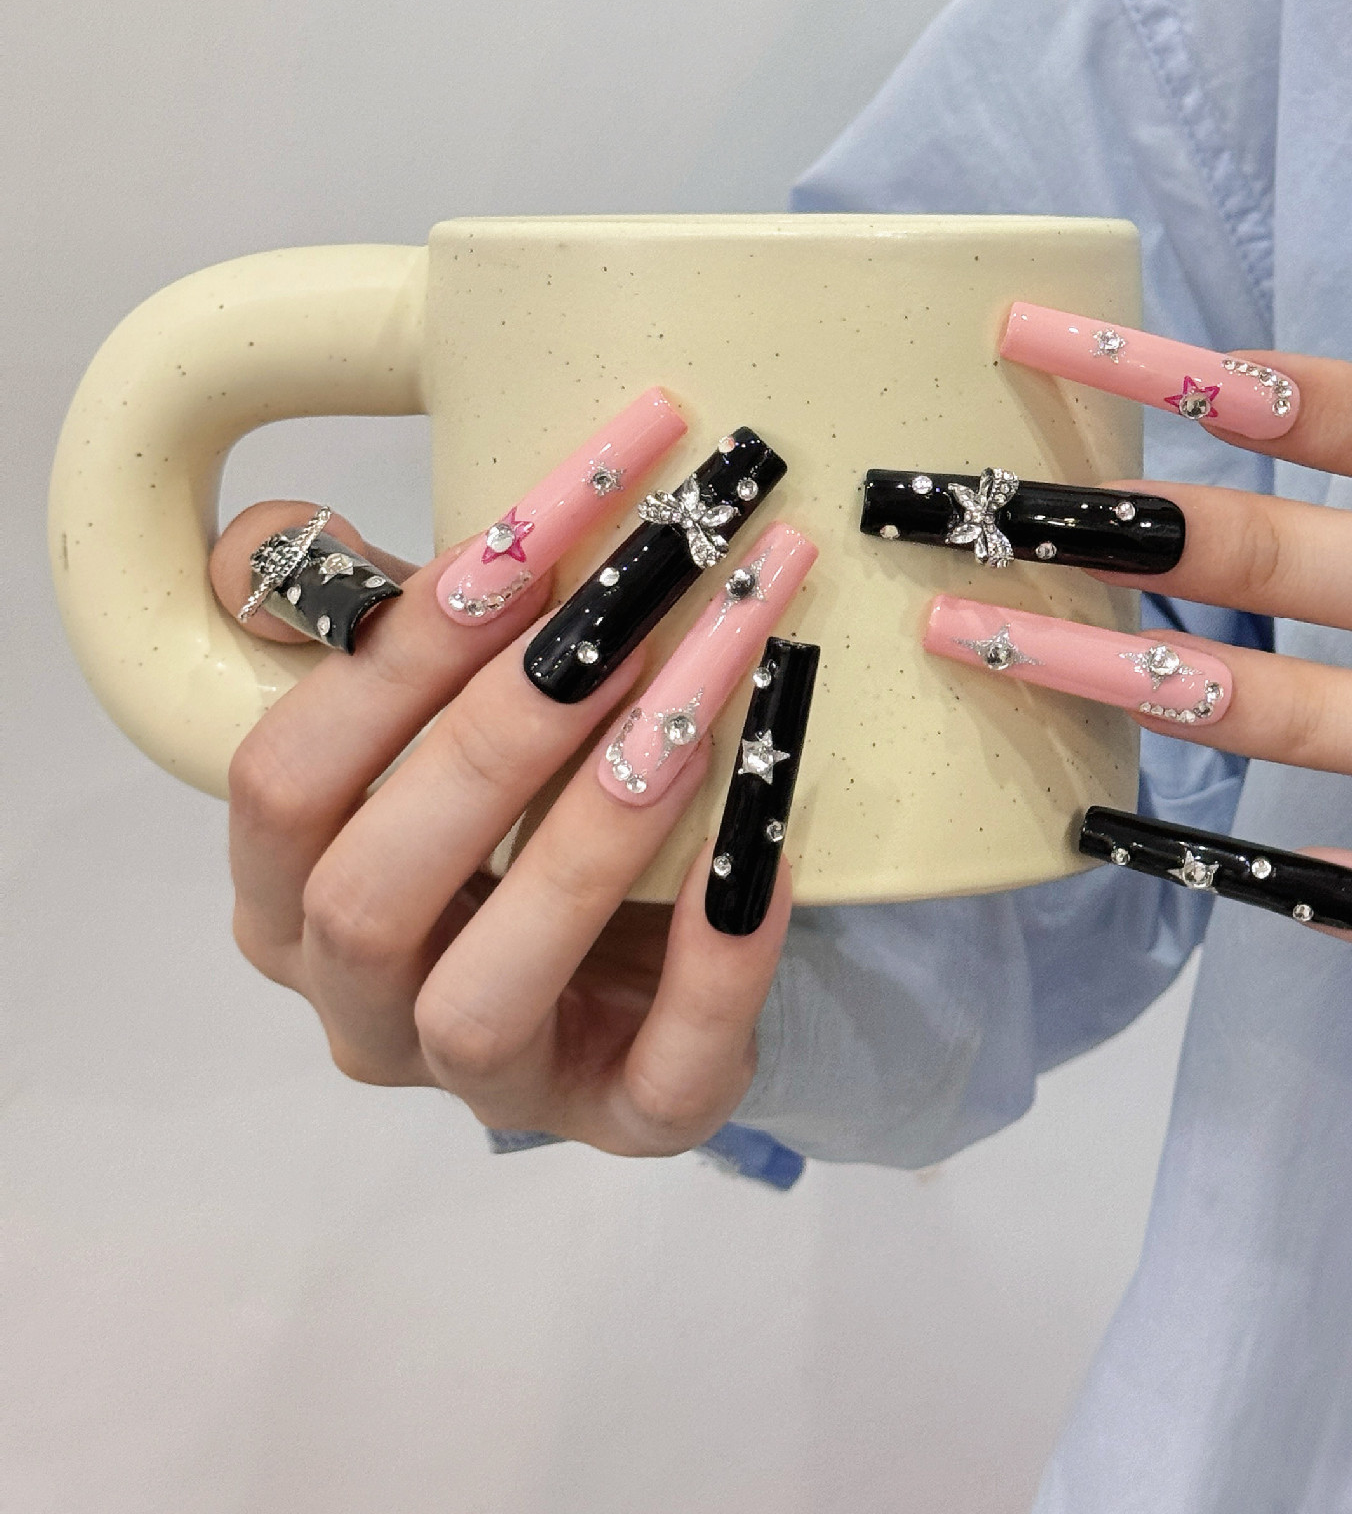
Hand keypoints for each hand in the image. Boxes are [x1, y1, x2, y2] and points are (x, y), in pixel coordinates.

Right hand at [208, 506, 786, 1150]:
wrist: (655, 938)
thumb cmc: (526, 802)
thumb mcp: (438, 703)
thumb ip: (361, 620)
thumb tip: (278, 541)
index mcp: (288, 897)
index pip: (285, 780)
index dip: (393, 652)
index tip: (526, 534)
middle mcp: (362, 1006)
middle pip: (370, 893)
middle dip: (502, 729)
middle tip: (632, 599)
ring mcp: (491, 1083)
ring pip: (488, 996)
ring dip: (593, 835)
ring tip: (693, 705)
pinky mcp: (628, 1120)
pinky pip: (666, 1072)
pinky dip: (719, 963)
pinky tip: (771, 854)